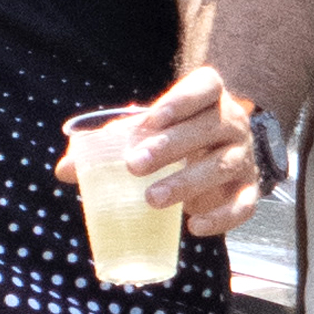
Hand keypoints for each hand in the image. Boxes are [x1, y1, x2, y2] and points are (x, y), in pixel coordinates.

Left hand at [48, 67, 265, 233]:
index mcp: (208, 98)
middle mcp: (232, 123)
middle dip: (172, 146)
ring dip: (187, 182)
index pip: (206, 87)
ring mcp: (243, 156)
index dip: (182, 99)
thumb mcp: (142, 134)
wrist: (214, 158)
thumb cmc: (171, 139)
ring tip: (152, 198)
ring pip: (223, 166)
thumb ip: (106, 145)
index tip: (152, 118)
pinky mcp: (248, 190)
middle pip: (210, 127)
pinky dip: (222, 218)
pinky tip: (193, 226)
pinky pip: (243, 204)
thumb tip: (65, 170)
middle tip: (135, 165)